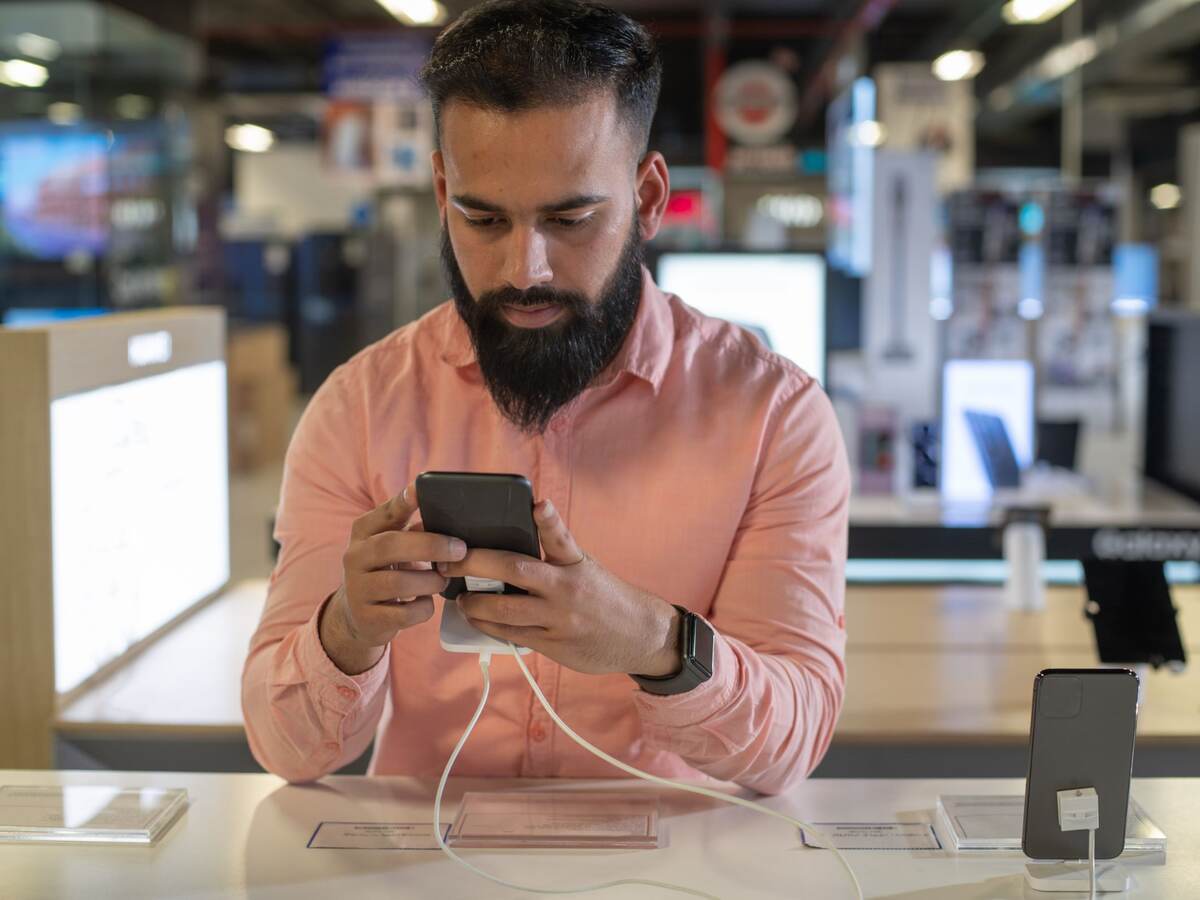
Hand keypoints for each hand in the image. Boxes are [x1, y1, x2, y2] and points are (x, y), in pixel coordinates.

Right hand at [319, 481, 466, 674]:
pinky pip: (404, 613)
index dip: (402, 502)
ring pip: (399, 583)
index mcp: (363, 532)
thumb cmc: (386, 570)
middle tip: (460, 549)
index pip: (383, 513)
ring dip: (430, 581)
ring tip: (441, 579)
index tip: (419, 489)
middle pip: (391, 546)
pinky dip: (423, 607)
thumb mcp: (393, 546)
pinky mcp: (367, 618)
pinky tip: (425, 601)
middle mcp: (354, 557)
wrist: (358, 614)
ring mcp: (357, 589)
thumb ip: (414, 530)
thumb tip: (448, 522)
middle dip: (430, 546)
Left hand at [437, 500, 681, 676]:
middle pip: (516, 570)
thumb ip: (556, 550)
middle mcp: (567, 589)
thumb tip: (522, 526)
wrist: (640, 636)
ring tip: (460, 597)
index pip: (561, 536)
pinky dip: (488, 626)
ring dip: (475, 603)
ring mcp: (559, 618)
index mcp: (575, 564)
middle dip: (476, 563)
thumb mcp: (586, 566)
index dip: (549, 519)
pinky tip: (476, 618)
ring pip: (505, 609)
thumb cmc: (604, 595)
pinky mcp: (554, 644)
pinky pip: (512, 635)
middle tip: (450, 560)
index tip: (538, 504)